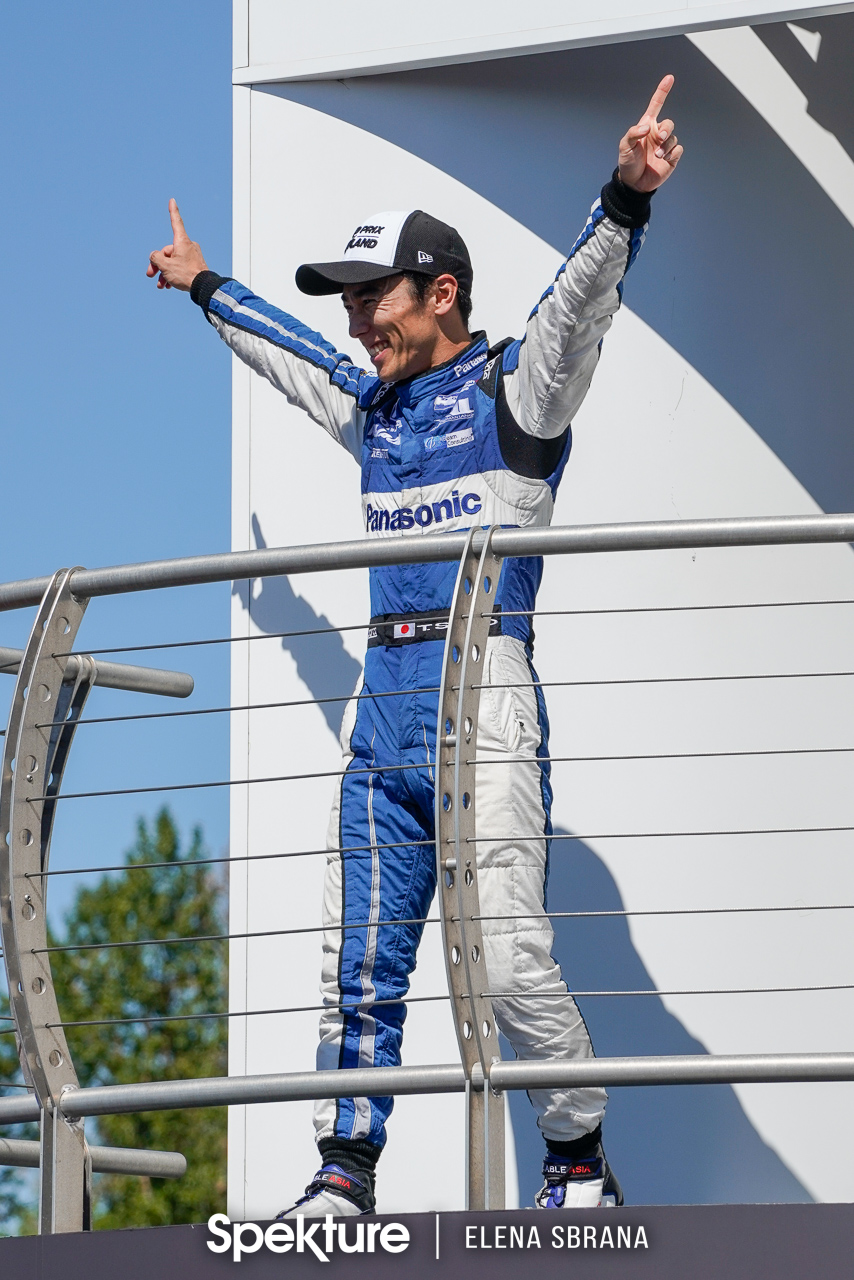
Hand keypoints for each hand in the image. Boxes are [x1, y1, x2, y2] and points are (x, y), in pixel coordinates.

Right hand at [146, 199, 207, 291]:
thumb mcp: (165, 266)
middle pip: (168, 251)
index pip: (176, 222)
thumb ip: (156, 258)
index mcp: (182, 241)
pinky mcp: (195, 265)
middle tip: (150, 275)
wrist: (204, 288)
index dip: (173, 211)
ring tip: (161, 285)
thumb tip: (155, 256)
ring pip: (173, 261)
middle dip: (158, 264)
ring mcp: (192, 256)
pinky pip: (180, 267)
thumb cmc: (186, 274)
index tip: (172, 200)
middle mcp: (188, 246)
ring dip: (164, 273)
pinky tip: (169, 285)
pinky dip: (173, 274)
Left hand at [618, 75, 682, 192]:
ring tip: (656, 156)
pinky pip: (678, 149)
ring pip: (673, 137)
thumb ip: (633, 133)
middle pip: (669, 123)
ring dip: (666, 146)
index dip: (662, 91)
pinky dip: (672, 153)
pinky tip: (663, 160)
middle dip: (666, 130)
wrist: (633, 183)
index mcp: (647, 127)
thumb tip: (647, 127)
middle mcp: (657, 134)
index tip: (669, 78)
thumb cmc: (627, 162)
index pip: (656, 105)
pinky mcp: (671, 158)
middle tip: (659, 138)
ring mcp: (665, 146)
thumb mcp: (624, 146)